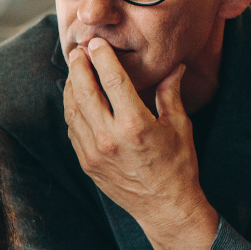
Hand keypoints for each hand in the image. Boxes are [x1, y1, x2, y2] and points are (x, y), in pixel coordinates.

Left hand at [63, 39, 219, 249]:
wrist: (164, 207)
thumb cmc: (178, 165)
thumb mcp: (179, 126)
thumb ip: (170, 93)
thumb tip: (174, 66)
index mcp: (134, 125)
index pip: (112, 81)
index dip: (102, 58)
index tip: (96, 43)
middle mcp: (109, 138)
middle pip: (84, 92)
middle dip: (78, 67)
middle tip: (77, 51)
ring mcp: (93, 152)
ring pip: (73, 110)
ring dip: (71, 86)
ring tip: (74, 70)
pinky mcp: (86, 162)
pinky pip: (73, 129)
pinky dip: (72, 109)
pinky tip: (75, 97)